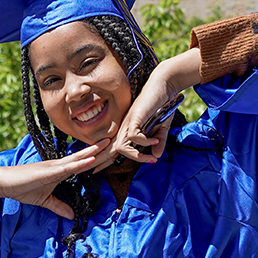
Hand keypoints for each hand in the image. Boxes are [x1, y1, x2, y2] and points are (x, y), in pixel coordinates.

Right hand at [0, 139, 110, 218]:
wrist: (4, 183)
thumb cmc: (22, 188)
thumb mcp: (45, 201)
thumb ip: (59, 207)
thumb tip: (72, 216)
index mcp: (60, 171)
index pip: (82, 163)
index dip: (96, 158)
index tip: (109, 152)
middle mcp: (59, 165)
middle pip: (84, 156)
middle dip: (100, 150)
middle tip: (115, 140)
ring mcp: (55, 166)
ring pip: (79, 158)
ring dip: (94, 151)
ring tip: (108, 143)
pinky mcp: (49, 171)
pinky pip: (69, 167)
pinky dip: (81, 163)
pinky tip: (91, 158)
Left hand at [96, 48, 201, 170]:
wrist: (163, 85)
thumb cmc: (161, 104)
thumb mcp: (161, 128)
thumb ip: (158, 143)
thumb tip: (156, 156)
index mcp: (127, 129)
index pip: (112, 147)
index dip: (104, 159)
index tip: (96, 169)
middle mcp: (125, 127)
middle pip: (109, 148)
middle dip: (101, 161)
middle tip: (94, 172)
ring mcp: (129, 122)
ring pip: (121, 147)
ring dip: (136, 156)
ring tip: (149, 159)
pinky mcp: (135, 117)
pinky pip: (134, 137)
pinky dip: (145, 142)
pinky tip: (155, 140)